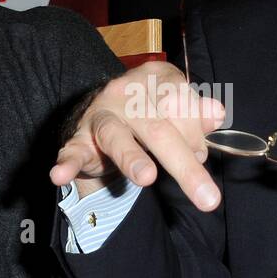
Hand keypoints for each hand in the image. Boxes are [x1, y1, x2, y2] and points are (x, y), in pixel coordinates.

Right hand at [50, 62, 226, 210]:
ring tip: (146, 177)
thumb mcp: (176, 109)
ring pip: (117, 136)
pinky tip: (60, 175)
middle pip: (158, 127)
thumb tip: (216, 114)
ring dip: (132, 157)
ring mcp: (100, 115)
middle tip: (207, 198)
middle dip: (184, 163)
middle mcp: (126, 92)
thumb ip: (197, 114)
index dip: (194, 133)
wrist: (102, 114)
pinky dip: (66, 163)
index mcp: (156, 79)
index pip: (181, 103)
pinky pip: (71, 151)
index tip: (199, 153)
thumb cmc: (148, 113)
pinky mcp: (78, 139)